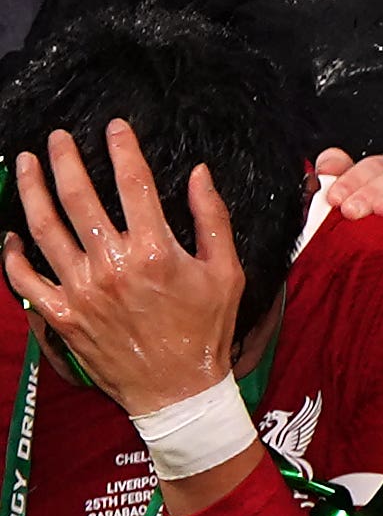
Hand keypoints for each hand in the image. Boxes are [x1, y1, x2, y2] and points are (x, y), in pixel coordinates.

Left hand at [6, 121, 249, 459]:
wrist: (177, 389)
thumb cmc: (206, 329)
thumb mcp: (228, 271)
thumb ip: (214, 218)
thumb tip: (200, 173)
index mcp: (155, 250)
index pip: (133, 183)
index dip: (122, 148)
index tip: (114, 126)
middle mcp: (111, 265)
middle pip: (79, 198)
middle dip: (64, 160)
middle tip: (56, 137)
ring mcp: (80, 291)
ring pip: (44, 231)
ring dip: (31, 192)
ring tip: (25, 165)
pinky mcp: (61, 316)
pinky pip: (24, 282)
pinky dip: (11, 257)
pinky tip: (10, 236)